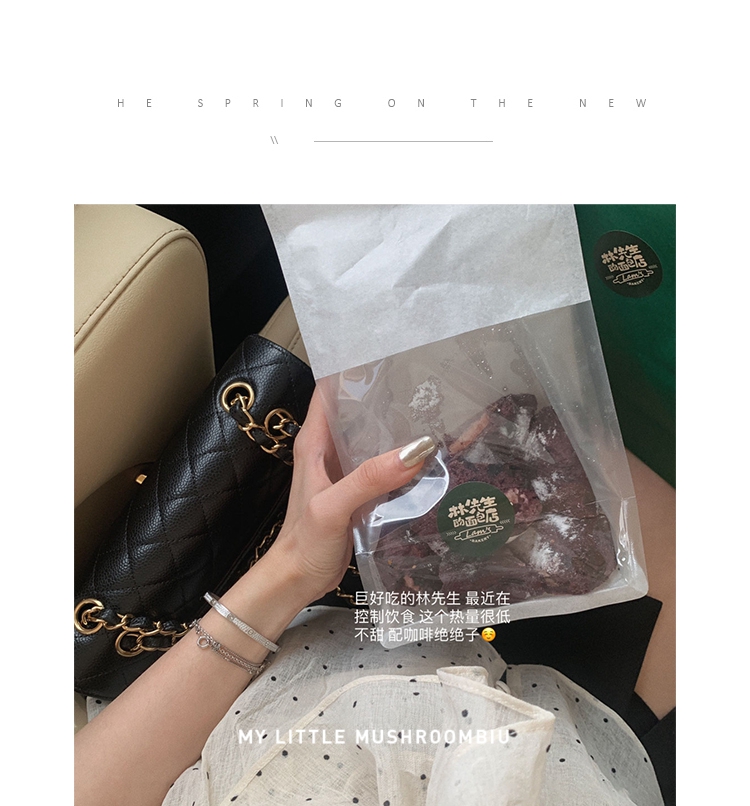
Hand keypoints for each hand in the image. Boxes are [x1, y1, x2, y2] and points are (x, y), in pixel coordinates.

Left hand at [257, 386, 435, 603]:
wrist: (298, 579)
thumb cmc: (304, 542)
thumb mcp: (334, 506)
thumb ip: (370, 478)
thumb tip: (417, 448)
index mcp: (314, 442)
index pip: (329, 390)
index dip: (353, 368)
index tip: (386, 353)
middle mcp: (329, 450)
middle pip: (357, 410)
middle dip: (386, 394)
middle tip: (424, 380)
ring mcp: (345, 470)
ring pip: (373, 437)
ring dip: (397, 427)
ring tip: (433, 410)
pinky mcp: (359, 490)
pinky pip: (382, 465)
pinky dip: (402, 458)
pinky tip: (427, 456)